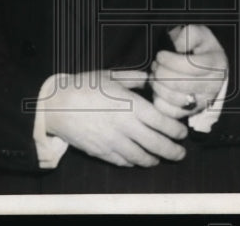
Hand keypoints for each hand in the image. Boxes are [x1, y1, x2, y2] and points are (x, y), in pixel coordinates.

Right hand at [44, 69, 187, 166]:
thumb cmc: (84, 86)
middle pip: (156, 144)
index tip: (182, 133)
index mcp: (130, 106)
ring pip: (141, 157)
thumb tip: (151, 78)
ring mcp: (113, 142)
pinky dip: (134, 162)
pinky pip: (123, 161)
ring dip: (154, 159)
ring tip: (161, 159)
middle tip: (181, 153)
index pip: (161, 122)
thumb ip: (134, 78)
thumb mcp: (110, 76)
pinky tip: (138, 160)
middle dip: (172, 151)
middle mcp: (125, 126)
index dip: (175, 130)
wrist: (56, 105)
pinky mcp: (101, 152)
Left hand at [150, 25, 227, 118]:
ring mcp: (204, 101)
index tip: (160, 55)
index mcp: (217, 63)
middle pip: (180, 83)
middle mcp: (213, 85)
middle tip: (156, 65)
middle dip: (161, 72)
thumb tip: (178, 47)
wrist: (209, 67)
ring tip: (155, 75)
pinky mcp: (192, 111)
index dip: (170, 61)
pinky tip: (159, 89)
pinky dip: (159, 100)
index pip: (190, 65)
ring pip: (174, 98)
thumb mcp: (199, 34)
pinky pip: (171, 112)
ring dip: (158, 86)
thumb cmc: (200, 49)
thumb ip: (189, 34)